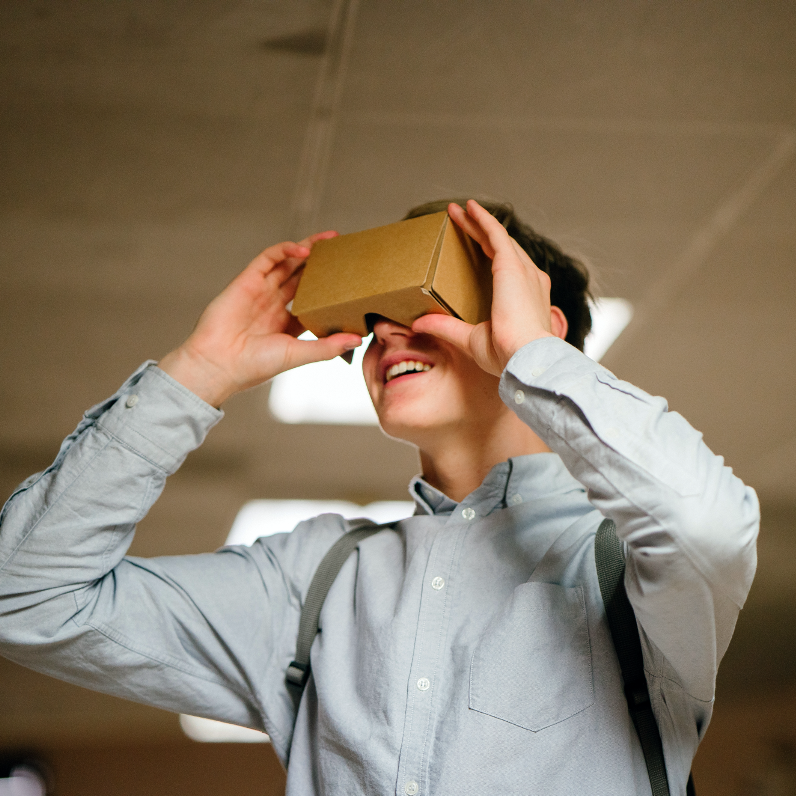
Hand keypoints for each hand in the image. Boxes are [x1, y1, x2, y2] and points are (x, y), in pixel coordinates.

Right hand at [159, 233, 361, 406]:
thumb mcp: (297, 354)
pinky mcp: (247, 280)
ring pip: (288, 263)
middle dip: (323, 264)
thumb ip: (327, 346)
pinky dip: (286, 250)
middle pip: (303, 277)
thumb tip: (358, 339)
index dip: (330, 291)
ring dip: (309, 249)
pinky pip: (268, 258)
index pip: (313, 301)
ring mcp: (261, 291)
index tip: (351, 283)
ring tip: (331, 239)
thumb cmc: (254, 365)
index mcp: (286, 324)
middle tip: (345, 251)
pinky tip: (305, 249)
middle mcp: (274, 305)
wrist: (218, 364)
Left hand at [411, 200, 565, 376]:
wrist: (525, 357)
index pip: (505, 269)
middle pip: (502, 248)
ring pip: (497, 238)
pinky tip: (468, 208)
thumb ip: (446, 327)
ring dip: (479, 222)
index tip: (474, 244)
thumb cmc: (507, 355)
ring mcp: (523, 271)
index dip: (489, 254)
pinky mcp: (511, 266)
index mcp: (525, 299)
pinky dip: (482, 219)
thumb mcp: (469, 339)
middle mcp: (529, 281)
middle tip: (463, 218)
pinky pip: (495, 234)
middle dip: (482, 232)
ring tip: (460, 210)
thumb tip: (419, 323)